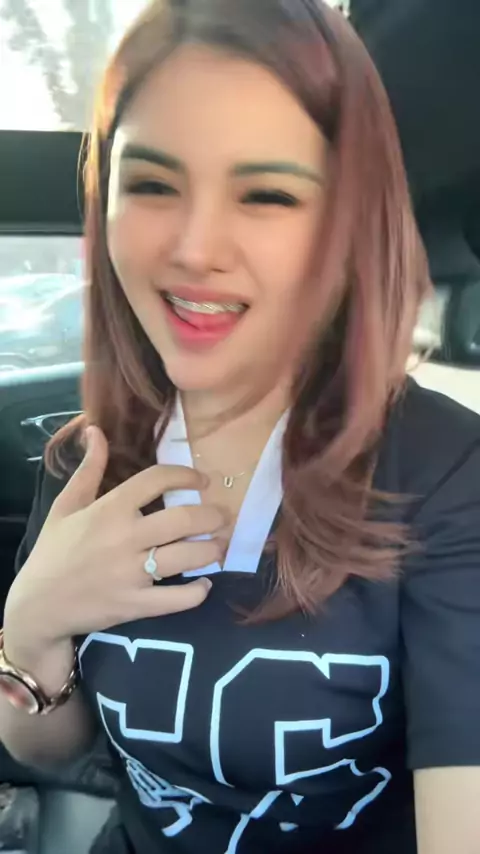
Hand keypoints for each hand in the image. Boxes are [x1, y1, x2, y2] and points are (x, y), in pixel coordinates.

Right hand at [5, 426, 224, 649]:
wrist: (38, 605)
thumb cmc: (54, 550)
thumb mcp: (66, 505)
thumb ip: (89, 468)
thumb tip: (96, 430)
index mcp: (110, 509)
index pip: (157, 479)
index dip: (186, 475)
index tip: (202, 480)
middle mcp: (125, 537)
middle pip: (183, 519)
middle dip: (211, 516)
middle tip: (222, 516)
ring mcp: (132, 573)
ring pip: (186, 557)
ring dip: (211, 550)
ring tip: (219, 546)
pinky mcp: (136, 605)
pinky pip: (176, 599)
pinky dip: (197, 593)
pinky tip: (205, 584)